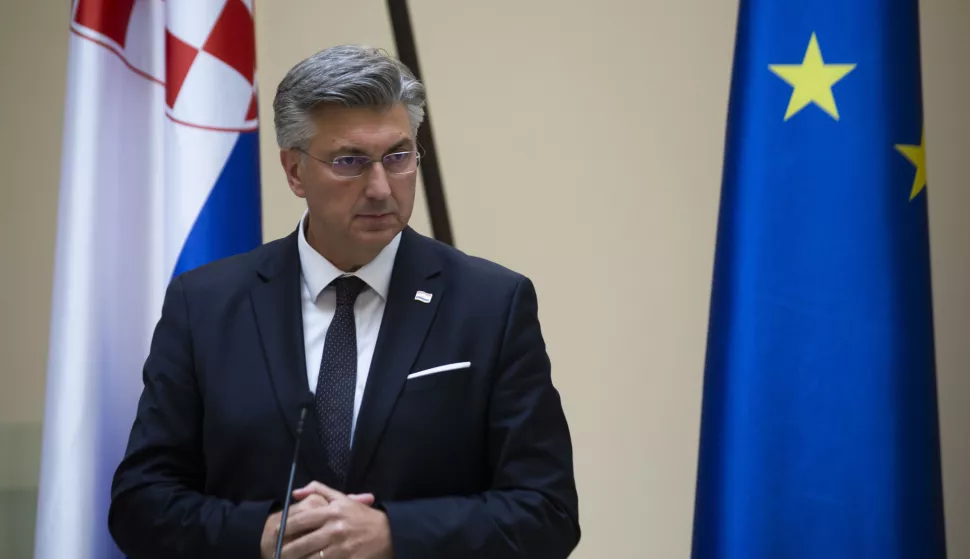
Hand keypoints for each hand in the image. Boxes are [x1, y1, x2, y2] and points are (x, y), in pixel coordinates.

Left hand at [260, 487, 375, 558]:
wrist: (389, 534)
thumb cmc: (362, 516)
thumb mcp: (342, 499)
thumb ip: (319, 491)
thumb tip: (295, 493)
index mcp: (332, 512)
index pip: (300, 521)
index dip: (283, 529)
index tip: (274, 534)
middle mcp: (334, 529)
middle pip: (301, 543)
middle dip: (285, 551)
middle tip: (276, 554)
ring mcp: (340, 548)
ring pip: (309, 558)